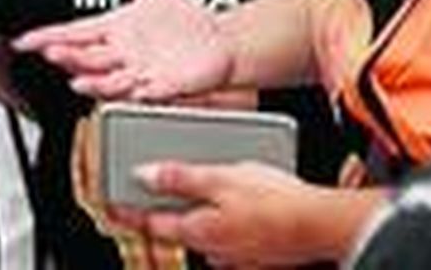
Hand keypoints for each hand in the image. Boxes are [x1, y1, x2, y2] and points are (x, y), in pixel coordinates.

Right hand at [13, 0, 231, 99]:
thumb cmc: (184, 20)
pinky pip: (147, 92)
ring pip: (109, 80)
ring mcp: (140, 72)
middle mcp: (122, 54)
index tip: (23, 41)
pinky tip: (130, 86)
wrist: (219, 42)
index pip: (73, 34)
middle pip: (86, 57)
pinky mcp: (163, 85)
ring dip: (93, 81)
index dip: (46, 37)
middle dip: (67, 57)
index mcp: (114, 29)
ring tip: (78, 80)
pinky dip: (137, 91)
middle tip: (50, 53)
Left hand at [113, 162, 384, 267]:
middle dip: (168, 207)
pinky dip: (229, 218)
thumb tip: (145, 176)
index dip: (126, 211)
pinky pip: (232, 235)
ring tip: (211, 182)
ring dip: (202, 212)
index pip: (149, 222)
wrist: (321, 226)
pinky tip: (244, 200)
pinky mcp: (258, 254)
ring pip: (206, 231)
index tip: (109, 203)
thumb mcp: (221, 178)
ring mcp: (236, 255)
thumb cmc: (275, 200)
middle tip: (158, 187)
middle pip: (177, 227)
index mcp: (198, 229)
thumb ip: (180, 178)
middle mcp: (213, 248)